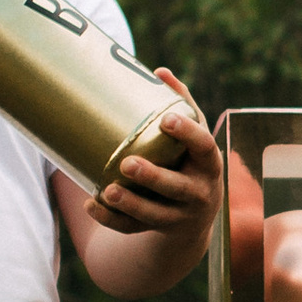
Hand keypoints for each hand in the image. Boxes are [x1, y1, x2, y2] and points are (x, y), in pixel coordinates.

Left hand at [87, 70, 222, 234]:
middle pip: (176, 187)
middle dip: (152, 176)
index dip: (188, 134)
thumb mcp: (194, 138)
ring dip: (130, 203)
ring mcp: (180, 216)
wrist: (197, 213)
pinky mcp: (160, 230)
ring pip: (154, 214)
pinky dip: (111, 219)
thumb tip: (159, 71)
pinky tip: (92, 205)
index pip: (204, 147)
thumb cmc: (191, 161)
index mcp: (209, 164)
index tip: (167, 119)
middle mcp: (199, 192)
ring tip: (107, 190)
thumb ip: (182, 105)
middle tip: (127, 162)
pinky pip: (133, 229)